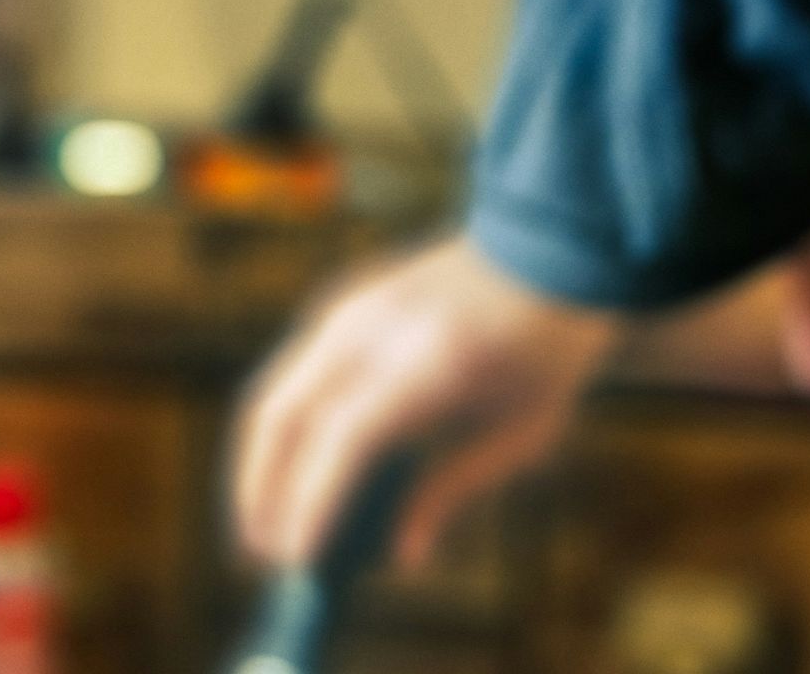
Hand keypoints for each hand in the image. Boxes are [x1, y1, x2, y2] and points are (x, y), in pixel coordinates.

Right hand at [233, 234, 621, 569]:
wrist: (548, 250)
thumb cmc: (546, 354)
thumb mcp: (520, 433)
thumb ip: (454, 490)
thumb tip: (402, 556)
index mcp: (426, 362)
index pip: (345, 438)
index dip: (313, 501)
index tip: (298, 560)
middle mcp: (373, 330)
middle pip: (284, 417)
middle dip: (263, 491)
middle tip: (265, 556)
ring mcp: (349, 310)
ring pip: (275, 395)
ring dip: (261, 464)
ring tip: (267, 524)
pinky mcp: (342, 305)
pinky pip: (292, 376)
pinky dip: (283, 432)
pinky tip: (292, 473)